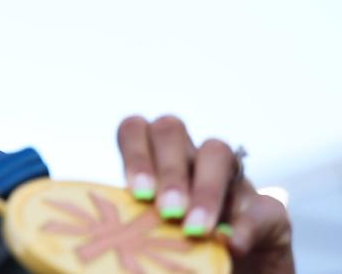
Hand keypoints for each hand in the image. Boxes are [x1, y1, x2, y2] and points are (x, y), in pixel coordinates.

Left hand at [117, 115, 293, 273]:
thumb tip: (121, 237)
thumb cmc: (178, 262)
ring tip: (194, 229)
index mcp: (154, 166)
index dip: (134, 153)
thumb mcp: (150, 243)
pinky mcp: (270, 213)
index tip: (137, 192)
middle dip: (169, 169)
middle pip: (171, 131)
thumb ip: (136, 230)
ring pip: (216, 152)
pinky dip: (246, 224)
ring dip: (205, 189)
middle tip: (166, 211)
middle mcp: (189, 164)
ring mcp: (231, 183)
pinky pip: (263, 205)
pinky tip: (232, 244)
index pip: (136, 131)